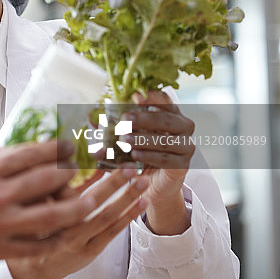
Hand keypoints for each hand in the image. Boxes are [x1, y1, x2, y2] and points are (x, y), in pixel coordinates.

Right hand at [0, 140, 98, 278]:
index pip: (29, 153)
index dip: (54, 147)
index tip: (67, 144)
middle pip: (47, 179)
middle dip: (70, 170)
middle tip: (82, 166)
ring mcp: (1, 224)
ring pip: (53, 214)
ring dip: (75, 205)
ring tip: (88, 200)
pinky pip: (37, 245)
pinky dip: (53, 239)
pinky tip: (63, 234)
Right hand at [6, 167, 149, 278]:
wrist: (32, 271)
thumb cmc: (30, 235)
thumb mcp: (29, 208)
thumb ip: (45, 188)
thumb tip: (60, 162)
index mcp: (45, 214)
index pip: (63, 188)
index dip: (84, 171)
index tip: (97, 155)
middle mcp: (63, 228)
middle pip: (92, 201)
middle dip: (113, 182)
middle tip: (128, 166)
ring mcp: (79, 241)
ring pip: (106, 216)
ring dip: (126, 197)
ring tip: (142, 180)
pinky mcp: (91, 251)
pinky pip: (112, 232)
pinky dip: (127, 217)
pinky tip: (140, 203)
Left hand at [123, 91, 194, 234]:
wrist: (152, 183)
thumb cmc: (137, 154)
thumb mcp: (122, 142)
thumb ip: (110, 138)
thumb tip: (93, 140)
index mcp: (169, 113)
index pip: (165, 100)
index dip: (152, 97)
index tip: (135, 97)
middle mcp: (182, 127)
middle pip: (166, 119)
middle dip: (144, 118)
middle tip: (125, 119)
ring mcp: (185, 146)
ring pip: (166, 140)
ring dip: (144, 139)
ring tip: (125, 140)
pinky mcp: (183, 165)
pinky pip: (167, 159)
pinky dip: (150, 157)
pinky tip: (136, 155)